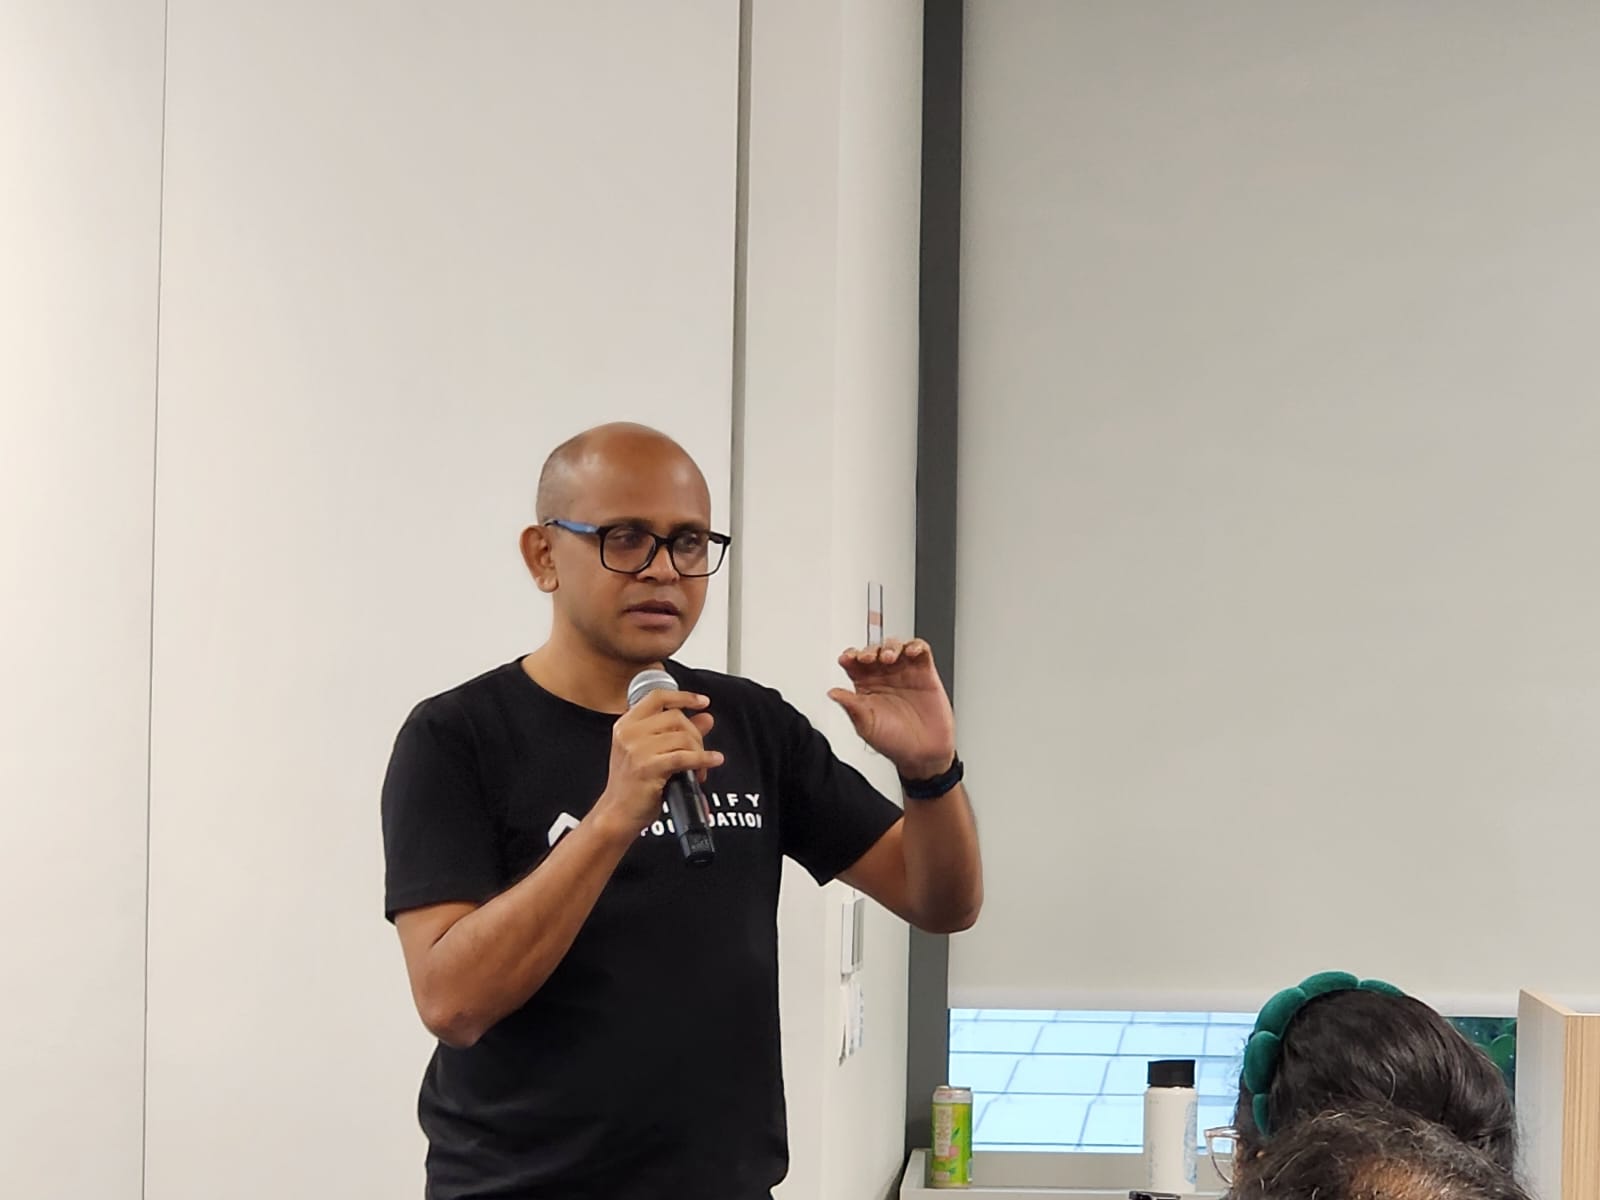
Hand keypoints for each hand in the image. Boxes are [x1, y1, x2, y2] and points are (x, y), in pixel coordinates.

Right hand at [597, 690, 720, 835]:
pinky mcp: (647, 767)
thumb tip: (705, 718)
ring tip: (698, 769)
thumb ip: (677, 732)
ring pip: (683, 738)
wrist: (617, 814)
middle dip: (695, 735)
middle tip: (699, 753)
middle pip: (676, 718)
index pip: (658, 697)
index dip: (684, 697)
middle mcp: (629, 733)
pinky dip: (703, 759)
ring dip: (699, 753)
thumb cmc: (633, 785)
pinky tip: (712, 761)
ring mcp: (636, 749)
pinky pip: (684, 757)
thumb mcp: (651, 753)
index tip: (702, 701)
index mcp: (626, 724)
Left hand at [828, 637, 955, 779]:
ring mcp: (905, 673)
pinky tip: (911, 652)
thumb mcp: (866, 725)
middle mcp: (884, 677)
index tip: (847, 658)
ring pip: (896, 646)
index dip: (849, 656)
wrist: (923, 754)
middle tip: (868, 658)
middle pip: (874, 650)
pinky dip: (917, 646)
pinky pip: (922, 651)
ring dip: (891, 646)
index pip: (854, 663)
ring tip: (889, 657)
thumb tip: (832, 693)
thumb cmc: (894, 742)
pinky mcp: (925, 674)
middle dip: (869, 650)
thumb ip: (851, 706)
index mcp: (866, 687)